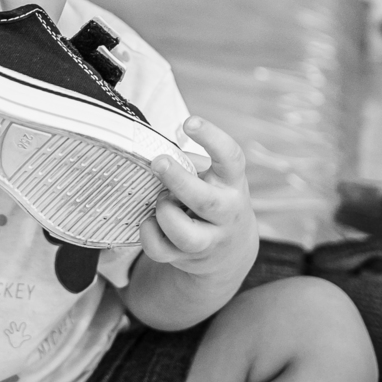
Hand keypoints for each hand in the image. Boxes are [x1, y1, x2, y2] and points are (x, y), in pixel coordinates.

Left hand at [139, 116, 257, 282]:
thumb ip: (190, 164)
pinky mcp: (188, 258)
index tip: (189, 122)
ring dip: (164, 212)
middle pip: (206, 201)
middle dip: (178, 181)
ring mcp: (210, 240)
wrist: (230, 250)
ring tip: (161, 201)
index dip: (211, 138)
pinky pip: (161, 250)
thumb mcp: (214, 177)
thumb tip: (154, 152)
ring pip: (185, 234)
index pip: (231, 158)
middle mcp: (227, 213)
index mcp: (233, 183)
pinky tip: (149, 222)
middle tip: (158, 162)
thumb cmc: (213, 198)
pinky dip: (148, 234)